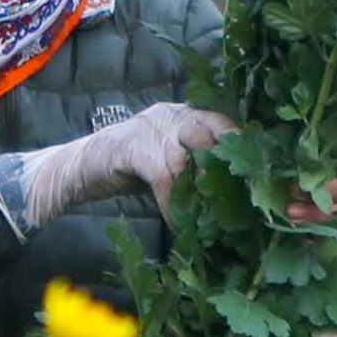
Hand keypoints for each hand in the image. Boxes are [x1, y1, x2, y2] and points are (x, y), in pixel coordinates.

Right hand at [8, 102, 234, 226]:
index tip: (257, 174)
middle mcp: (172, 113)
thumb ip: (196, 168)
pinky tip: (179, 223)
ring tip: (211, 219)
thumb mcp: (169, 162)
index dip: (240, 145)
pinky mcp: (132, 145)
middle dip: (224, 167)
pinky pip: (163, 174)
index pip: (222, 121)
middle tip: (236, 202)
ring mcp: (150, 126)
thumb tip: (233, 196)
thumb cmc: (131, 170)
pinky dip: (173, 202)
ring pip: (188, 153)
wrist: (80, 168)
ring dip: (201, 190)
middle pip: (210, 131)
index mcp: (185, 114)